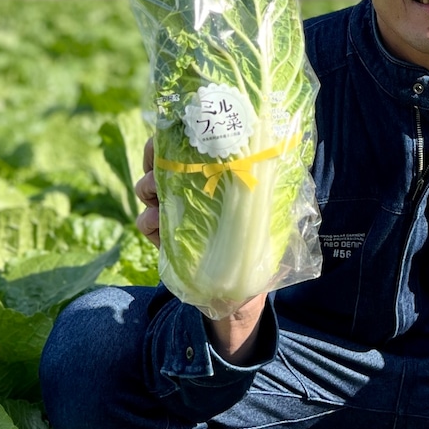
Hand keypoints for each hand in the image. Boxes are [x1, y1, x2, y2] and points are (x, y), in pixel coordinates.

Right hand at [133, 136, 267, 362]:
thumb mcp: (270, 213)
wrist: (240, 290)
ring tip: (163, 202)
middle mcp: (188, 187)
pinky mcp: (160, 235)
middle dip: (155, 160)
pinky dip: (149, 221)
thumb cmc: (259, 244)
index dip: (173, 137)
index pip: (186, 145)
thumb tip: (285, 155)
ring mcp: (170, 209)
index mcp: (210, 175)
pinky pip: (144, 221)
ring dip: (150, 189)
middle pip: (157, 160)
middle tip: (162, 170)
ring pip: (146, 188)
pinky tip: (163, 228)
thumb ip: (270, 186)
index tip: (171, 140)